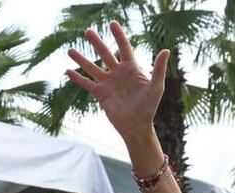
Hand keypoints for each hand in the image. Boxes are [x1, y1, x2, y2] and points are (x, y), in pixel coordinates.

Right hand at [66, 22, 169, 141]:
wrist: (136, 126)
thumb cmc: (149, 107)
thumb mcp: (156, 87)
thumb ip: (159, 69)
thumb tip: (166, 50)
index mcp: (131, 69)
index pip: (124, 47)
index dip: (118, 35)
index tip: (112, 24)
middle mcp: (118, 73)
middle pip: (105, 54)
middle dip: (96, 43)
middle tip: (87, 31)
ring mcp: (108, 83)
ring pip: (92, 68)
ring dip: (81, 59)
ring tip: (70, 50)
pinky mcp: (100, 95)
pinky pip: (87, 84)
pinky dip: (77, 79)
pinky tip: (68, 71)